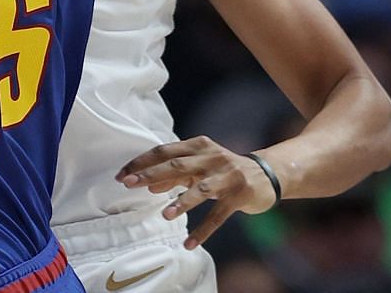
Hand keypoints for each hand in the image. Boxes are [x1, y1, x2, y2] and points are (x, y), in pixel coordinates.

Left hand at [117, 136, 279, 248]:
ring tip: (165, 215)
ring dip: (182, 202)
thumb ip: (175, 174)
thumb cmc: (224, 170)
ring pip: (200, 189)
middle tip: (130, 185)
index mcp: (198, 145)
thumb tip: (149, 185)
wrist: (267, 174)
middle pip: (177, 164)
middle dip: (152, 175)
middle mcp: (212, 157)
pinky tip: (190, 244)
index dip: (142, 162)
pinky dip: (204, 230)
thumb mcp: (199, 167)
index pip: (164, 151)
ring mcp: (227, 175)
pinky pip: (219, 215)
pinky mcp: (240, 195)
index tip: (123, 175)